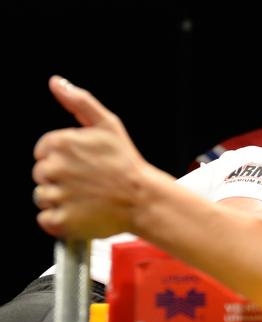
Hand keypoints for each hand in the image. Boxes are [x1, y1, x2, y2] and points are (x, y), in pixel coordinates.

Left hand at [32, 75, 158, 239]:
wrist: (144, 199)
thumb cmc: (128, 164)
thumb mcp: (108, 125)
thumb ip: (79, 102)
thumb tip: (56, 83)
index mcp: (60, 143)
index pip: (43, 152)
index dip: (63, 159)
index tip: (82, 167)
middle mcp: (54, 168)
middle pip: (41, 175)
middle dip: (60, 180)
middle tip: (87, 184)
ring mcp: (57, 195)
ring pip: (42, 197)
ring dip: (60, 201)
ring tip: (86, 199)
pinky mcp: (62, 220)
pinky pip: (46, 220)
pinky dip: (60, 221)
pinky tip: (80, 213)